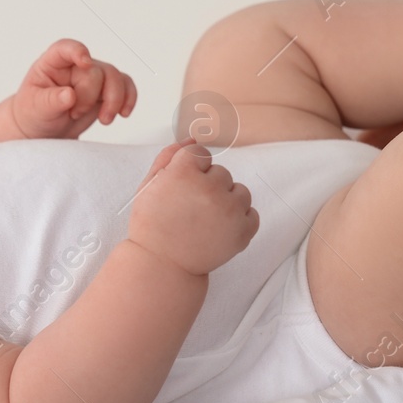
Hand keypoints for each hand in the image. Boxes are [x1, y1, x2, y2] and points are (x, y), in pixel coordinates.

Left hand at [11, 38, 136, 139]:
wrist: (44, 131)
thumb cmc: (34, 114)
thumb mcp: (36, 109)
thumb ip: (51, 101)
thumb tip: (69, 95)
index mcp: (53, 63)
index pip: (66, 48)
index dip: (78, 51)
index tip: (85, 63)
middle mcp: (75, 66)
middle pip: (95, 71)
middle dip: (90, 96)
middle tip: (74, 113)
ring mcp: (92, 78)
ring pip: (115, 77)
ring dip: (114, 100)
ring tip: (105, 120)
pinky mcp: (105, 91)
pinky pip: (125, 86)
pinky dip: (128, 99)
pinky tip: (124, 113)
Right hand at [127, 141, 258, 275]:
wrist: (162, 264)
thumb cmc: (152, 224)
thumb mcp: (149, 185)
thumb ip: (169, 156)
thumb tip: (194, 138)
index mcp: (183, 172)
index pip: (201, 153)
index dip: (189, 172)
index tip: (181, 190)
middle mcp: (209, 188)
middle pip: (221, 173)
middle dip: (208, 187)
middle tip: (190, 210)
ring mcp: (229, 210)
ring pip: (240, 191)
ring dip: (227, 202)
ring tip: (206, 221)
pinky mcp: (243, 231)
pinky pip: (252, 214)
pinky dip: (239, 222)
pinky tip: (219, 230)